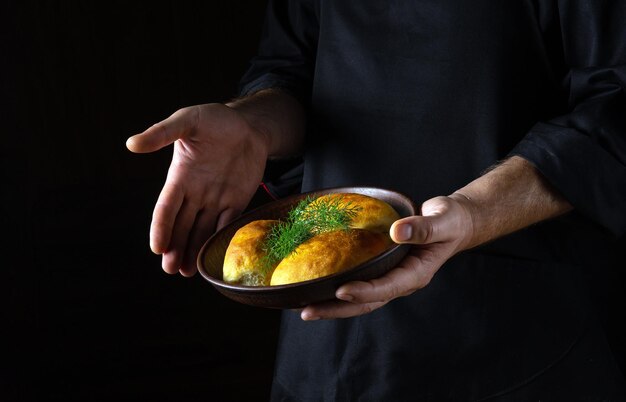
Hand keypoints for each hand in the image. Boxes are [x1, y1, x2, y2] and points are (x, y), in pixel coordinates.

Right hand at [126, 103, 269, 275]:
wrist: (248, 126)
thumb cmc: (214, 120)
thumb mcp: (188, 121)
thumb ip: (162, 133)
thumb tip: (131, 144)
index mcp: (180, 177)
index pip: (166, 207)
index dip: (161, 227)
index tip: (157, 247)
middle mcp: (195, 193)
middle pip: (182, 226)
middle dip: (175, 247)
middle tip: (170, 269)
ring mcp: (215, 200)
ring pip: (201, 231)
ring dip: (194, 251)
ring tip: (187, 273)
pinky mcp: (236, 202)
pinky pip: (227, 224)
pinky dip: (220, 240)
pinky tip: (214, 257)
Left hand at [300, 195, 472, 319]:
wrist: (455, 223)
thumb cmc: (451, 221)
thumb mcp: (443, 220)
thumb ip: (423, 227)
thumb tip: (398, 231)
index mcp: (416, 273)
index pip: (387, 287)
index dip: (364, 291)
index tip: (341, 290)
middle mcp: (401, 281)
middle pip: (367, 302)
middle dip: (337, 309)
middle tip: (307, 311)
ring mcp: (391, 277)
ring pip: (360, 299)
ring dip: (333, 304)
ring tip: (303, 307)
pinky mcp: (383, 270)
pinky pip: (360, 283)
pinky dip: (338, 288)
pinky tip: (317, 286)